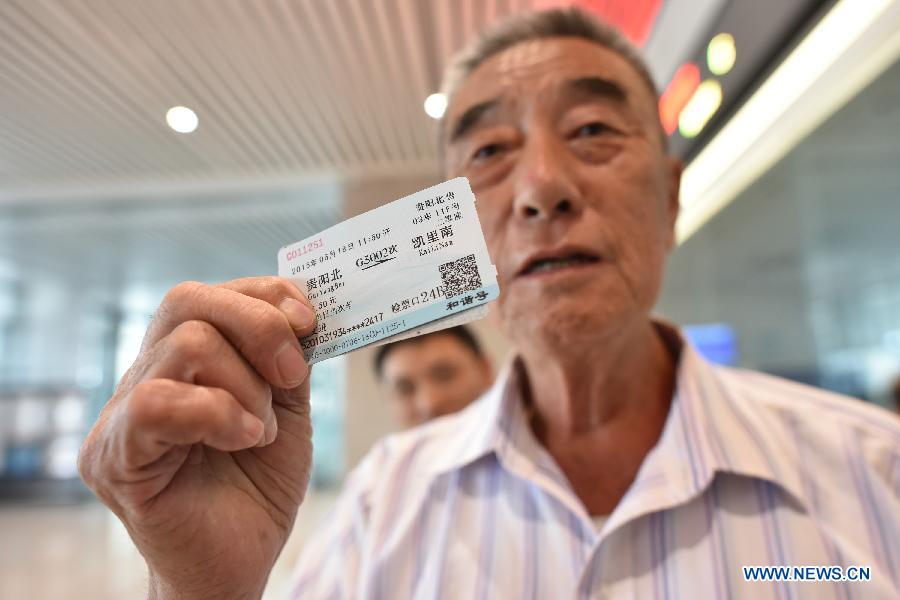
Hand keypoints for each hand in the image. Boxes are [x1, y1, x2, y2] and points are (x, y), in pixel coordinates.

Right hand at [78, 277, 316, 599]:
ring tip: (259, 433)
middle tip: (291, 376)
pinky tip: (243, 441)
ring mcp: (121, 413)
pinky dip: (219, 414)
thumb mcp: (286, 408)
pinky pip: (159, 402)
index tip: (310, 322)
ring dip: (247, 387)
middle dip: (259, 326)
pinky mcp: (113, 455)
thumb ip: (286, 357)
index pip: (206, 295)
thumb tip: (302, 309)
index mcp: (180, 360)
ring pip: (186, 345)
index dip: (262, 295)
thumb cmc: (257, 485)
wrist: (240, 560)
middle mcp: (144, 376)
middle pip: (187, 301)